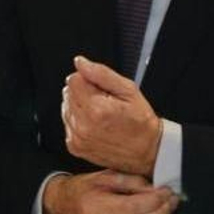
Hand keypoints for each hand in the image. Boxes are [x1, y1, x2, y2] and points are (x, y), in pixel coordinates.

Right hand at [42, 170, 176, 213]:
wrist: (60, 208)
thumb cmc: (82, 189)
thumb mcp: (102, 176)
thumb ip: (129, 181)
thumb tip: (154, 188)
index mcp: (93, 206)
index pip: (132, 207)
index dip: (154, 200)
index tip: (167, 192)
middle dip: (160, 211)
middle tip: (172, 200)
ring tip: (162, 207)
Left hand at [62, 56, 160, 176]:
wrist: (147, 151)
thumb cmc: (141, 122)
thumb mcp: (128, 90)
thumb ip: (101, 73)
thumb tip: (80, 63)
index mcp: (96, 109)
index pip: (73, 80)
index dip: (89, 80)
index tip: (102, 89)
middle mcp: (83, 126)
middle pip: (68, 93)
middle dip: (83, 93)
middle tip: (104, 102)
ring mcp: (77, 138)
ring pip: (66, 108)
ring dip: (80, 107)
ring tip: (101, 115)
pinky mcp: (75, 146)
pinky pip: (67, 124)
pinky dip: (78, 121)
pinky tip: (95, 124)